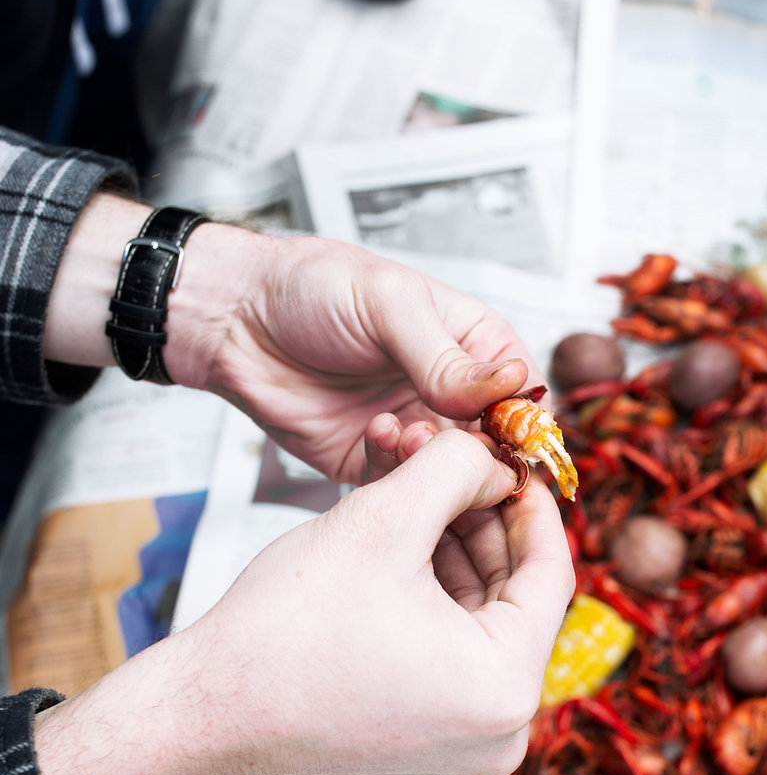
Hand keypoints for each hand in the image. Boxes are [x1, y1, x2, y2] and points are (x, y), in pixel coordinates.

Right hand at [35, 431, 574, 774]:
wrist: (207, 708)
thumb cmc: (284, 635)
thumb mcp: (385, 521)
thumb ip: (456, 469)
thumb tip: (494, 457)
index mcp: (506, 688)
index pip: (551, 573)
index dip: (531, 501)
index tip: (514, 456)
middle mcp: (500, 726)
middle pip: (514, 591)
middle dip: (479, 516)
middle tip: (455, 460)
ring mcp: (466, 734)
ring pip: (481, 610)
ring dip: (451, 542)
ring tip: (417, 483)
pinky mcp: (431, 729)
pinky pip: (453, 640)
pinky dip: (432, 584)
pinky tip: (404, 531)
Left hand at [167, 224, 547, 484]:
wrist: (234, 319)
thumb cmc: (311, 288)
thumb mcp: (389, 306)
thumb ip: (447, 356)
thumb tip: (509, 385)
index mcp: (470, 341)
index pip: (524, 391)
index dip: (522, 419)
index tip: (506, 432)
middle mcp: (447, 390)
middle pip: (495, 444)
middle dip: (478, 453)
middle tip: (454, 446)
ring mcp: (411, 428)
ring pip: (449, 473)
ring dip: (431, 463)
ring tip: (403, 431)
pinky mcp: (371, 460)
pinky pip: (401, 485)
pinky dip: (393, 472)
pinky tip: (374, 435)